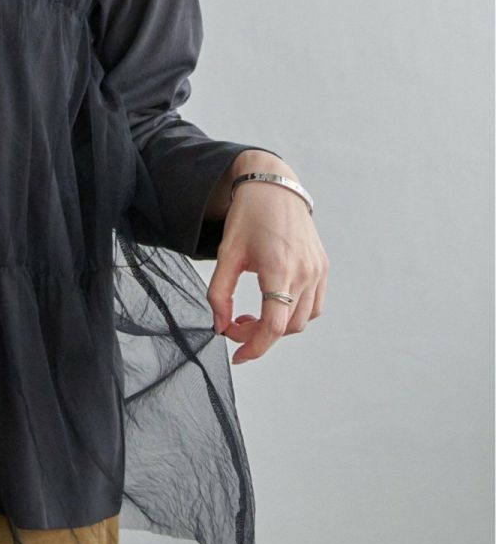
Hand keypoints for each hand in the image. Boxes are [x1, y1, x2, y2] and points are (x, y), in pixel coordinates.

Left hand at [207, 172, 328, 364]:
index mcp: (278, 268)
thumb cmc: (248, 218)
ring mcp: (318, 271)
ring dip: (277, 327)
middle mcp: (304, 272)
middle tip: (234, 325)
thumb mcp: (226, 254)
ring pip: (302, 320)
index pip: (274, 325)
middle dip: (259, 336)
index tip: (237, 354)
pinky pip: (314, 306)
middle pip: (287, 327)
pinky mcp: (323, 268)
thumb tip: (220, 325)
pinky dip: (294, 314)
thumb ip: (219, 293)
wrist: (274, 188)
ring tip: (252, 315)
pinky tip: (274, 303)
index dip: (254, 347)